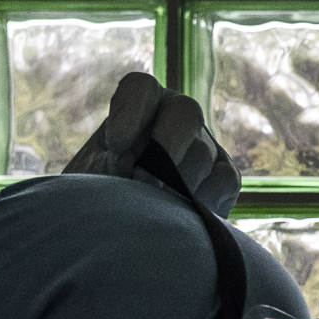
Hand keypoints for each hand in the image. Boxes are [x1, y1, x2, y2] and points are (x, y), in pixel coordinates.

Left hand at [64, 72, 243, 217]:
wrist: (123, 229)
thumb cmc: (102, 195)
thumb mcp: (92, 177)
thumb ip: (107, 166)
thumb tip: (136, 166)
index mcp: (140, 104)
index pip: (140, 88)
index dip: (130, 111)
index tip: (115, 146)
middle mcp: (178, 115)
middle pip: (184, 112)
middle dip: (163, 149)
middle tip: (141, 184)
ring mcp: (207, 145)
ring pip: (202, 153)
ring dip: (175, 184)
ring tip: (153, 210)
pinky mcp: (225, 176)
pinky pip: (223, 180)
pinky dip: (201, 201)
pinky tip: (180, 218)